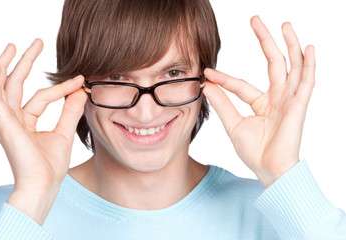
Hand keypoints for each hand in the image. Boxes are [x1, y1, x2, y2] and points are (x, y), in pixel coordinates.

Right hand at [0, 39, 86, 223]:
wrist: (44, 186)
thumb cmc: (51, 165)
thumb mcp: (64, 132)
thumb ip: (70, 110)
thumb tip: (80, 90)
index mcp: (25, 123)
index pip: (42, 97)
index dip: (61, 87)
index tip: (80, 80)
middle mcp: (12, 120)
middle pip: (16, 85)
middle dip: (26, 62)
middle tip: (38, 42)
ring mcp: (6, 122)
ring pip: (3, 87)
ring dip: (8, 65)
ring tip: (16, 45)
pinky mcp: (4, 125)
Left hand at [203, 16, 314, 186]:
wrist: (269, 170)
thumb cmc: (254, 152)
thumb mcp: (233, 124)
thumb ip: (222, 104)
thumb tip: (207, 85)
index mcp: (261, 103)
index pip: (240, 84)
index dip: (224, 79)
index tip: (207, 72)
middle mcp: (277, 98)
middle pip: (272, 63)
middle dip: (264, 41)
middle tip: (255, 20)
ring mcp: (289, 100)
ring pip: (292, 67)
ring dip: (289, 45)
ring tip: (284, 25)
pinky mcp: (298, 106)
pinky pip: (306, 83)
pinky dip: (308, 65)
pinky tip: (307, 48)